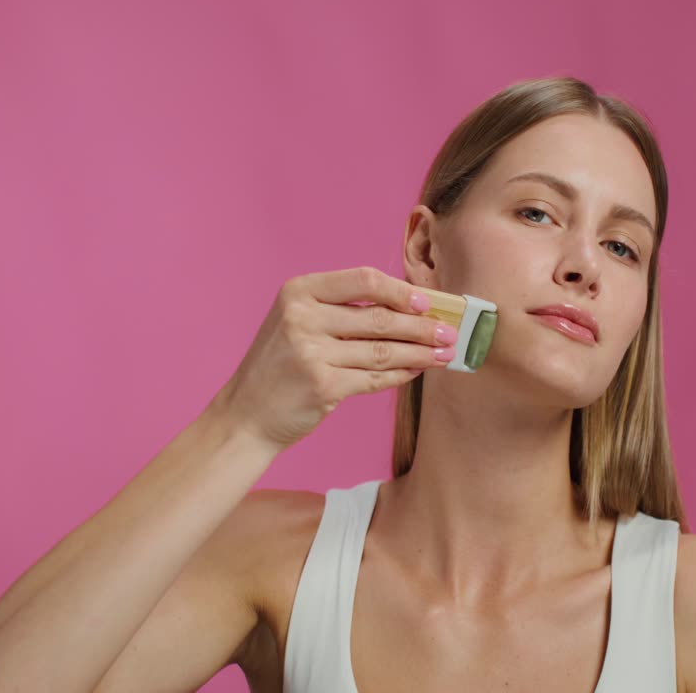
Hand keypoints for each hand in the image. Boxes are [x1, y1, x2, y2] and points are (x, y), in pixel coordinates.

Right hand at [208, 266, 456, 452]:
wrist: (246, 414)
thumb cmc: (280, 365)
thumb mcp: (297, 322)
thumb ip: (342, 309)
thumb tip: (409, 307)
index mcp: (298, 291)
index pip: (363, 280)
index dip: (400, 290)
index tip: (426, 302)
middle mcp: (302, 317)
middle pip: (378, 317)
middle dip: (421, 326)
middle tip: (450, 332)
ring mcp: (311, 352)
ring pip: (382, 350)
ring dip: (420, 352)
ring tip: (444, 353)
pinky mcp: (323, 386)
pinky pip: (375, 377)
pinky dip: (401, 374)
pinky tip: (417, 371)